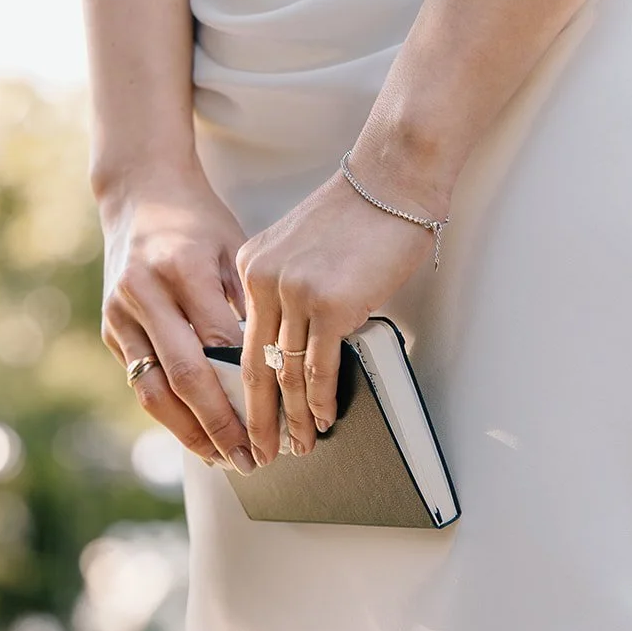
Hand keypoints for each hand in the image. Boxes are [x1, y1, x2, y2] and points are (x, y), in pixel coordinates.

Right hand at [98, 162, 258, 475]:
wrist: (139, 194)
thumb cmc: (197, 221)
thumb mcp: (232, 249)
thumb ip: (245, 305)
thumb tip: (273, 367)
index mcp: (179, 268)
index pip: (219, 344)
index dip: (249, 389)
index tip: (277, 419)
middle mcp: (143, 294)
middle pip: (184, 377)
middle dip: (219, 425)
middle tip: (249, 459)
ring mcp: (120, 314)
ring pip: (153, 391)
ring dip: (188, 433)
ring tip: (221, 460)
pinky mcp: (111, 329)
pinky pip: (141, 382)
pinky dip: (170, 413)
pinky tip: (197, 434)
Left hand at [234, 137, 452, 466]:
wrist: (391, 180)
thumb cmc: (357, 215)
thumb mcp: (298, 248)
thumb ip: (284, 290)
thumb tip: (289, 343)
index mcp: (249, 268)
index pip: (239, 341)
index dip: (241, 387)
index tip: (243, 415)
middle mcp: (263, 282)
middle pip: (254, 366)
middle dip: (256, 417)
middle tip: (256, 450)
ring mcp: (295, 294)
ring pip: (287, 374)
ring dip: (292, 418)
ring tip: (295, 445)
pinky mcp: (331, 305)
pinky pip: (320, 368)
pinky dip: (321, 401)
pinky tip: (322, 420)